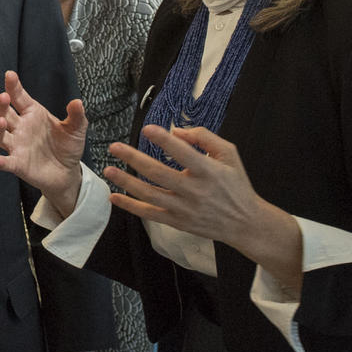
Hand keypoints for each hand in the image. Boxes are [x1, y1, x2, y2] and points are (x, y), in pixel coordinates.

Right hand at [0, 71, 87, 214]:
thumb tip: (77, 102)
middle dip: (1, 104)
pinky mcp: (18, 164)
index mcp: (32, 113)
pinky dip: (1, 161)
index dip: (13, 86)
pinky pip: (7, 162)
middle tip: (4, 97)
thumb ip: (76, 115)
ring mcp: (17, 145)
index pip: (19, 97)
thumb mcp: (76, 128)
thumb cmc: (68, 146)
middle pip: (3, 112)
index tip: (10, 75)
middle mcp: (20, 127)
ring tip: (2, 122)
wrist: (68, 171)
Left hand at [104, 126, 293, 271]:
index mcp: (208, 171)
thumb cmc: (236, 185)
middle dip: (133, 158)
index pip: (183, 153)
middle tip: (114, 147)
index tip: (147, 129)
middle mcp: (194, 191)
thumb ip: (205, 138)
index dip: (164, 140)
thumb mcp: (229, 154)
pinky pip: (149, 214)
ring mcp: (184, 209)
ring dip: (126, 182)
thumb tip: (175, 131)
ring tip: (108, 170)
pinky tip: (115, 197)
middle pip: (158, 173)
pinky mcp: (177, 222)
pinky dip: (130, 206)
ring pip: (149, 194)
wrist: (244, 223)